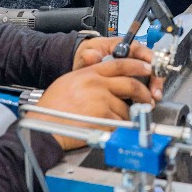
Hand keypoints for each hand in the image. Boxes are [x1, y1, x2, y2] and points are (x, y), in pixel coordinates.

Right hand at [30, 58, 155, 149]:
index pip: (120, 63)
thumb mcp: (68, 82)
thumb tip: (107, 82)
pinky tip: (108, 128)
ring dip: (126, 115)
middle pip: (131, 84)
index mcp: (89, 73)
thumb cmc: (51, 109)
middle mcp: (97, 84)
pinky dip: (118, 127)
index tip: (147, 68)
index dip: (137, 65)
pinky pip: (120, 122)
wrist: (43, 127)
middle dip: (144, 93)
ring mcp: (101, 100)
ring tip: (115, 120)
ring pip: (126, 107)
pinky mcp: (104, 117)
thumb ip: (89, 78)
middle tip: (148, 98)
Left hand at [74, 36, 163, 99]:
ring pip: (151, 76)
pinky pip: (145, 86)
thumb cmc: (89, 56)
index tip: (152, 72)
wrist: (85, 67)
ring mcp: (134, 68)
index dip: (150, 60)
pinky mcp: (134, 80)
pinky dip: (147, 94)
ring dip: (153, 88)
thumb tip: (93, 55)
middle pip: (151, 64)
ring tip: (152, 101)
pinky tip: (146, 103)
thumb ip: (88, 56)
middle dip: (156, 79)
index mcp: (122, 45)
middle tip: (155, 93)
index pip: (141, 49)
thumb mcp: (86, 54)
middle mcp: (132, 55)